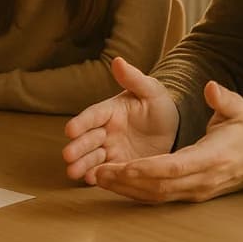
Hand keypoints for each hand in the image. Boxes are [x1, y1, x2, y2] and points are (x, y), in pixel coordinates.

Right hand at [62, 57, 179, 183]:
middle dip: (77, 147)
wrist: (175, 128)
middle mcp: (106, 130)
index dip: (81, 122)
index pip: (93, 115)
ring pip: (92, 157)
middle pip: (88, 139)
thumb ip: (133, 78)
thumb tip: (118, 60)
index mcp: (110, 110)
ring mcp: (111, 149)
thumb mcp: (150, 90)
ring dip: (81, 164)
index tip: (70, 129)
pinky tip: (90, 180)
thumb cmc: (159, 104)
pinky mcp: (119, 165)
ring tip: (72, 172)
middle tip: (67, 155)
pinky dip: (97, 176)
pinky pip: (106, 171)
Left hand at [92, 80, 242, 202]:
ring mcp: (195, 191)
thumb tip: (210, 88)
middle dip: (128, 181)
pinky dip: (136, 193)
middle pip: (160, 185)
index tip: (125, 166)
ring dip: (127, 189)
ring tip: (98, 178)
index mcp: (212, 157)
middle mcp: (202, 179)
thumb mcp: (237, 110)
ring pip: (156, 195)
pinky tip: (116, 184)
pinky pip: (159, 197)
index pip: (176, 167)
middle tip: (99, 172)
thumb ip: (222, 98)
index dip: (149, 168)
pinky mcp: (189, 196)